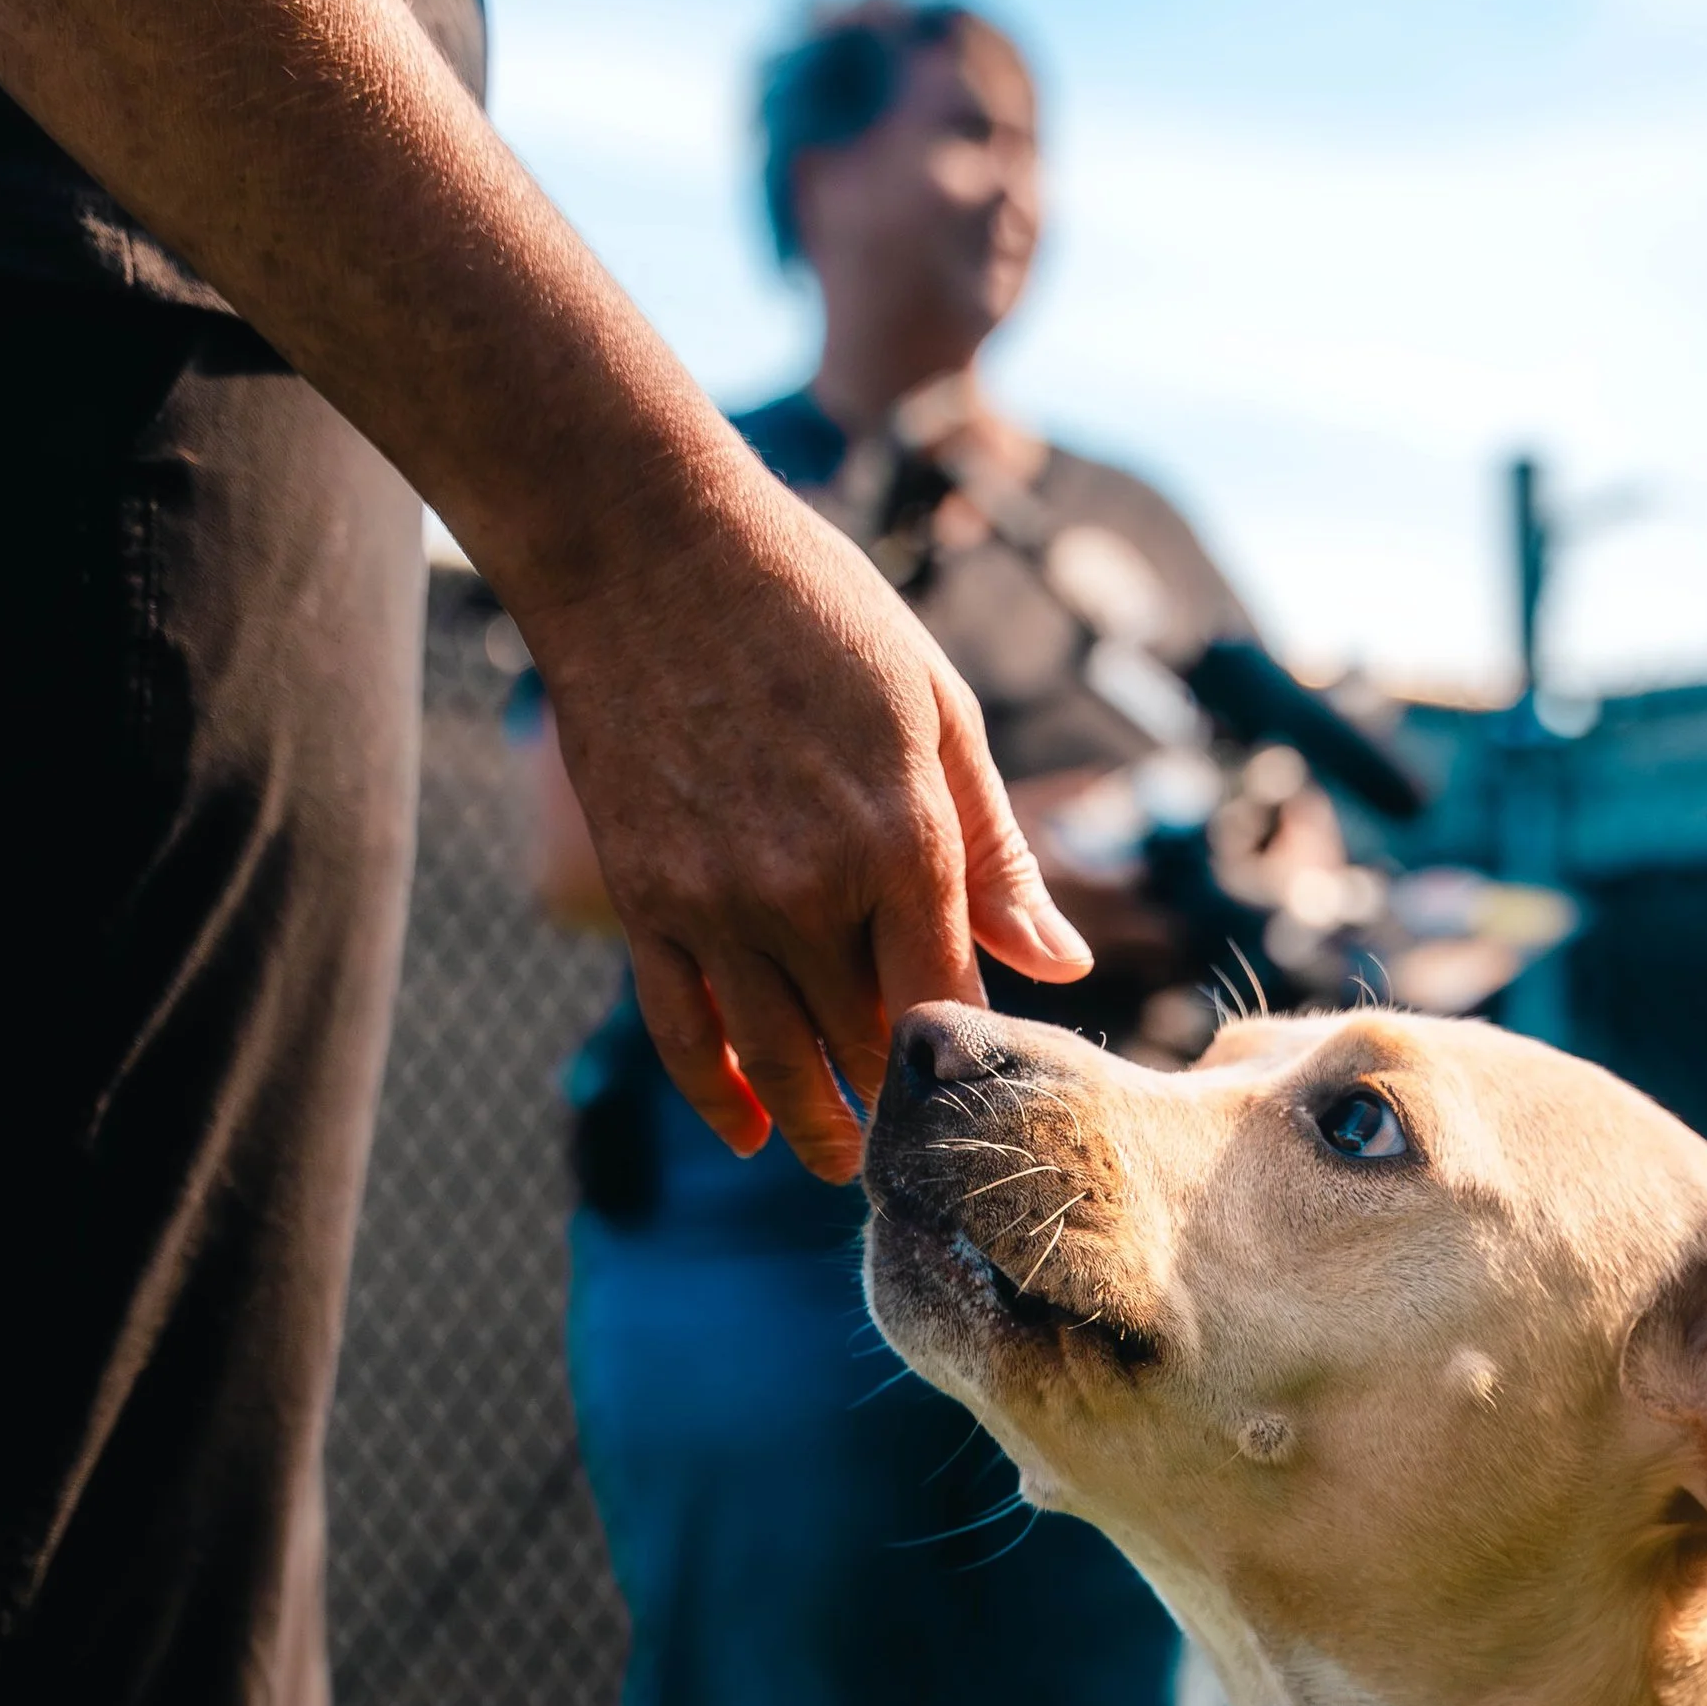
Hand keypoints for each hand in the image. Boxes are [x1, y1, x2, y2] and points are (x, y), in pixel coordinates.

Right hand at [528, 451, 1087, 1179]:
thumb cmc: (813, 609)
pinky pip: (686, 1033)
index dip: (972, 1055)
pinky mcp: (646, 901)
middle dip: (902, 1097)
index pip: (950, 999)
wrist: (643, 544)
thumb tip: (1063, 966)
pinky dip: (721, 1097)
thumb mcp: (938, 708)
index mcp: (903, 838)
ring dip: (820, 1125)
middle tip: (928, 1140)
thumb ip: (997, 849)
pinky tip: (753, 1133)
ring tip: (847, 1161)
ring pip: (779, 1060)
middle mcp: (809, 888)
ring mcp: (717, 902)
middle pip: (868, 1042)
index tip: (989, 1084)